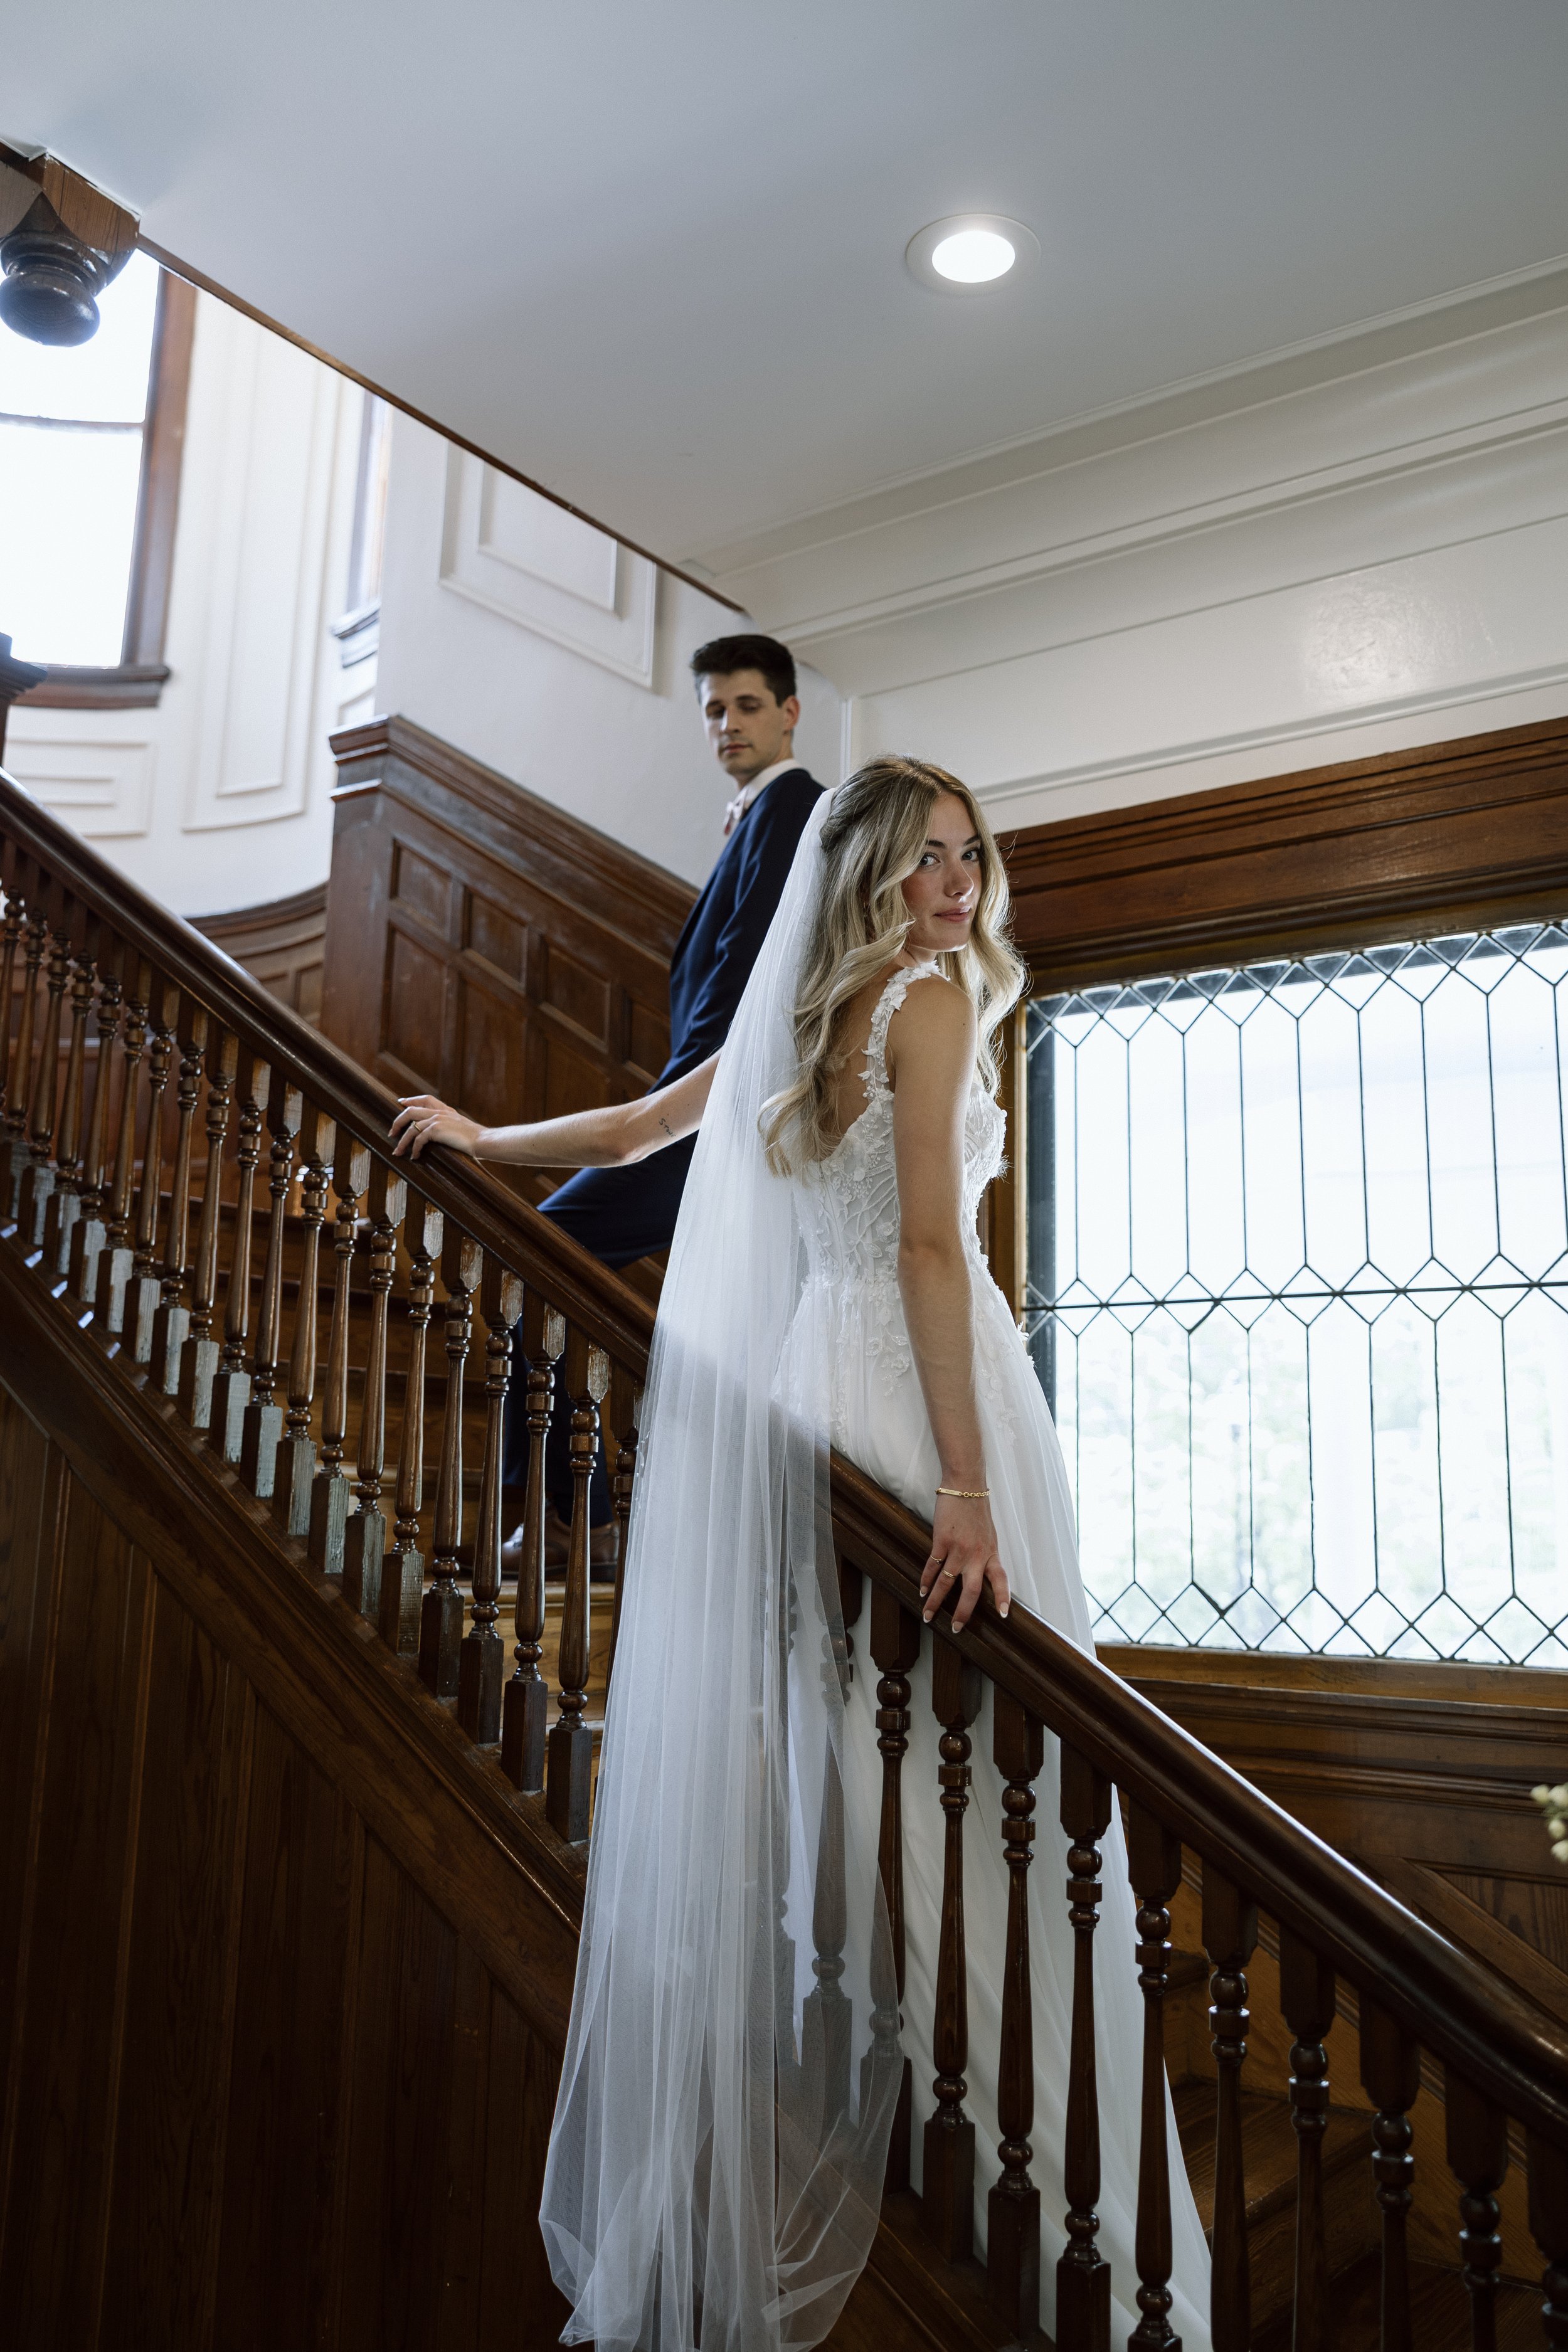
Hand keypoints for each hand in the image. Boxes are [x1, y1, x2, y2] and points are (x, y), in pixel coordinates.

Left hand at [390, 1094, 483, 1159]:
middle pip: (411, 1110)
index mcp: (447, 1110)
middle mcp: (440, 1112)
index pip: (425, 1099)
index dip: (412, 1099)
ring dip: (402, 1141)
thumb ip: (452, 1127)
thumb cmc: (476, 1139)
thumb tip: (445, 1136)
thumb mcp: (463, 1128)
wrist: (483, 1140)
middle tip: (392, 1132)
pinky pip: (418, 1139)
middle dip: (398, 1121)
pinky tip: (415, 1156)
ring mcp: (437, 1119)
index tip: (401, 1102)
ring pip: (411, 1127)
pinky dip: (414, 1149)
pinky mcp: (436, 1130)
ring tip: (398, 1151)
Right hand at [920, 1492, 1008, 1629]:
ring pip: (946, 1583)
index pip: (1001, 1580)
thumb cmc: (977, 1511)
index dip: (1002, 1598)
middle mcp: (977, 1555)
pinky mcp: (941, 1541)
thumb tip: (981, 1575)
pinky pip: (933, 1566)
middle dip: (962, 1613)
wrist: (964, 1487)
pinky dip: (926, 1581)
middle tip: (955, 1628)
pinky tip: (922, 1590)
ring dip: (936, 1602)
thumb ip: (986, 1556)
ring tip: (928, 1616)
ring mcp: (958, 1549)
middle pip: (970, 1591)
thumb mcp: (989, 1536)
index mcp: (991, 1553)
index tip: (1003, 1615)